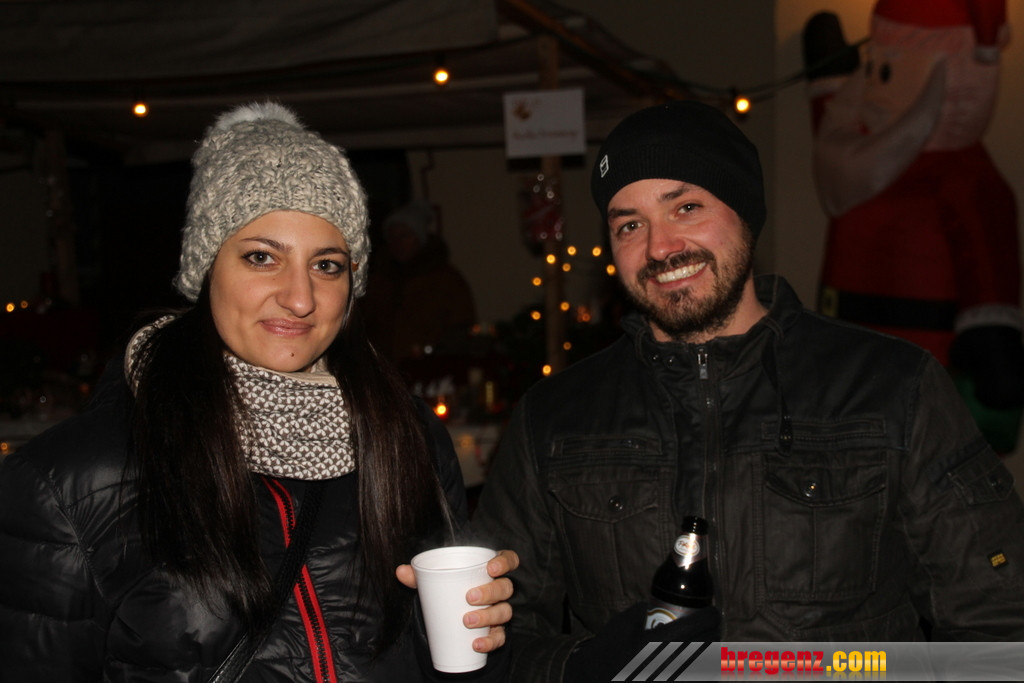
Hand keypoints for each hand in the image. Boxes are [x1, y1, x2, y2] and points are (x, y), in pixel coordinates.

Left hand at [396, 549, 518, 652]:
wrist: (454, 614)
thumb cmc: (451, 589)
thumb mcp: (437, 580)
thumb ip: (420, 575)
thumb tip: (401, 571)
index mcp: (491, 570)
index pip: (508, 560)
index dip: (505, 562)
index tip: (491, 567)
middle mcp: (499, 590)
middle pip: (505, 587)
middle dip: (490, 592)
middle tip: (469, 597)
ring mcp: (500, 610)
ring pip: (504, 611)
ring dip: (488, 616)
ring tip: (467, 620)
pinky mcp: (497, 631)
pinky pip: (500, 637)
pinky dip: (490, 641)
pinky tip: (476, 644)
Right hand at [563, 602, 719, 682]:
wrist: (596, 678)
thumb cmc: (607, 650)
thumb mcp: (622, 623)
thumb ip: (643, 611)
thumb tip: (659, 603)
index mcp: (657, 643)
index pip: (697, 627)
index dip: (711, 617)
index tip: (713, 611)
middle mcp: (668, 663)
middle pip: (706, 646)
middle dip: (714, 633)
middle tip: (714, 624)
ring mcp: (670, 678)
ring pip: (704, 665)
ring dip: (711, 651)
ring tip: (709, 641)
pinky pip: (693, 676)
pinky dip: (701, 670)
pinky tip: (699, 661)